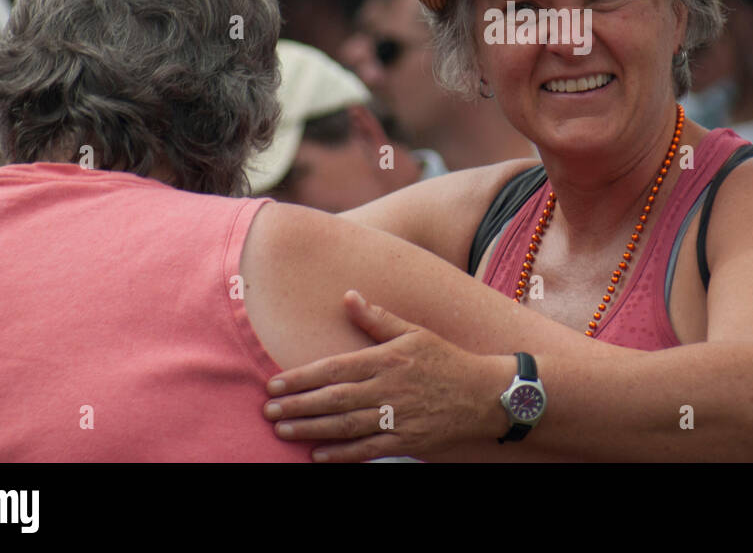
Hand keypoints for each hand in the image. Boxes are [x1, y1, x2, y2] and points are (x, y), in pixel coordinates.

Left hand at [263, 290, 512, 461]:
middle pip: (335, 399)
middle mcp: (390, 388)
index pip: (336, 368)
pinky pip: (369, 449)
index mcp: (388, 359)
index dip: (302, 377)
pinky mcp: (408, 440)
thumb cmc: (447, 360)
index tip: (275, 383)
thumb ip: (378, 319)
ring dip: (312, 429)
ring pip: (346, 425)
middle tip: (268, 411)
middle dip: (298, 405)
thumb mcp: (415, 332)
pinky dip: (342, 455)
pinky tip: (318, 455)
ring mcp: (398, 417)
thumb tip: (349, 296)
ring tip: (283, 431)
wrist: (485, 395)